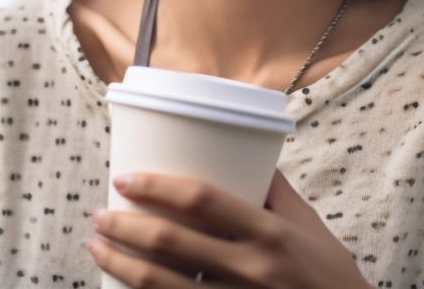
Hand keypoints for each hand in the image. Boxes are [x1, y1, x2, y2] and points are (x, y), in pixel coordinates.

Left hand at [86, 169, 368, 287]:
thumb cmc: (326, 269)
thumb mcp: (305, 222)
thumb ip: (272, 187)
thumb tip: (240, 148)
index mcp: (269, 233)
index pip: (203, 201)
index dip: (158, 188)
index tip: (126, 178)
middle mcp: (251, 269)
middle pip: (172, 244)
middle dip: (125, 227)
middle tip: (99, 213)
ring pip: (161, 286)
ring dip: (120, 265)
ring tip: (96, 247)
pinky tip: (121, 287)